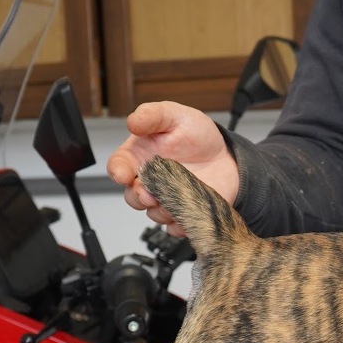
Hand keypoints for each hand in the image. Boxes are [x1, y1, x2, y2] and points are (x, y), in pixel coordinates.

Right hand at [105, 102, 239, 236]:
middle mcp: (149, 181)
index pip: (117, 167)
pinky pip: (177, 227)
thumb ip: (152, 115)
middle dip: (139, 197)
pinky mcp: (185, 214)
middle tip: (150, 193)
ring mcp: (167, 199)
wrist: (225, 155)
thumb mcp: (174, 115)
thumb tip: (133, 122)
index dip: (117, 172)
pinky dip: (181, 224)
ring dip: (163, 209)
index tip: (123, 174)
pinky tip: (190, 211)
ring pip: (154, 214)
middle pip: (132, 197)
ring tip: (179, 196)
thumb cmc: (196, 135)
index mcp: (139, 157)